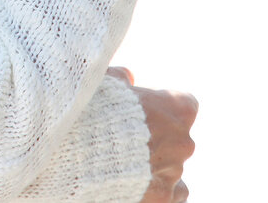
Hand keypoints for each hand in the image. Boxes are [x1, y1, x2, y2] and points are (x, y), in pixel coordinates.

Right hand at [107, 68, 196, 202]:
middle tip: (128, 137)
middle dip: (159, 137)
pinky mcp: (164, 197)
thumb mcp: (107, 82)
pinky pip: (174, 193)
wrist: (82, 153)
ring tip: (125, 163)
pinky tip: (139, 183)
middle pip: (178, 137)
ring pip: (173, 167)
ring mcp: (175, 172)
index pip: (186, 104)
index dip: (164, 106)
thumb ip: (122, 78)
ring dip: (156, 164)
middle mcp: (183, 141)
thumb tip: (129, 77)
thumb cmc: (95, 111)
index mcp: (177, 108)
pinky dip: (160, 188)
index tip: (147, 109)